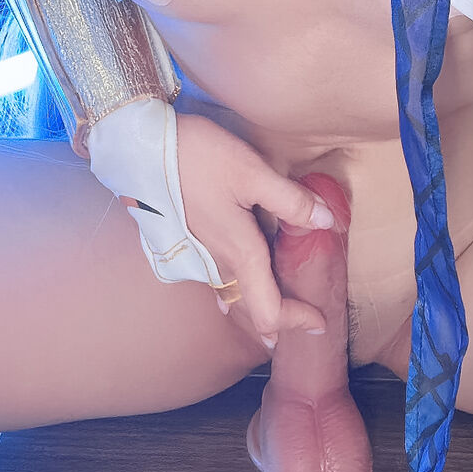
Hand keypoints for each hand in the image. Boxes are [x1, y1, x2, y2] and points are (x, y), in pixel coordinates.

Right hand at [175, 113, 335, 345]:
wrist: (144, 149)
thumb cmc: (200, 158)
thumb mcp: (253, 172)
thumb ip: (291, 200)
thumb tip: (328, 222)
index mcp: (239, 252)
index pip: (269, 309)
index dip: (296, 320)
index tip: (320, 323)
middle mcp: (218, 262)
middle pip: (251, 307)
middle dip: (279, 320)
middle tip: (305, 322)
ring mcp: (199, 254)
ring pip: (234, 294)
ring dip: (258, 304)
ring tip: (280, 304)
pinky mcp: (188, 241)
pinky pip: (219, 278)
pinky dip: (239, 289)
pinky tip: (238, 280)